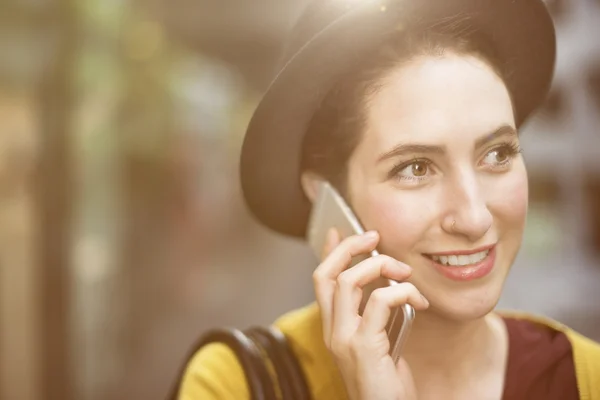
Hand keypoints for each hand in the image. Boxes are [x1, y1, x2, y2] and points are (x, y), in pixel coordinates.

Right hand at [313, 229, 428, 399]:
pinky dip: (403, 291)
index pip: (321, 280)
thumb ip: (375, 315)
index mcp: (334, 328)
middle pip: (328, 273)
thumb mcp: (377, 343)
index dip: (330, 251)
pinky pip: (381, 301)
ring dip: (382, 266)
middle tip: (375, 238)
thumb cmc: (387, 384)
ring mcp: (344, 340)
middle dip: (351, 247)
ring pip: (349, 281)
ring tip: (405, 274)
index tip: (341, 231)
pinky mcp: (363, 347)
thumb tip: (385, 284)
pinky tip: (420, 300)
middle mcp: (332, 332)